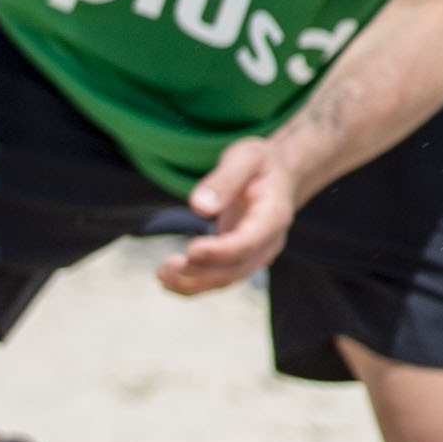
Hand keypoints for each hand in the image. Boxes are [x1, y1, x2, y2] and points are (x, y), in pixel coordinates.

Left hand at [159, 138, 306, 293]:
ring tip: (162, 275)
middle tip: (168, 265)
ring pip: (228, 278)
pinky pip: (221, 278)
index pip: (249, 242)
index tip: (191, 249)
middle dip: (201, 271)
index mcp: (274, 215)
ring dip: (194, 283)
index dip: (221, 250)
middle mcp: (269, 241)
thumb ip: (224, 180)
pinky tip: (169, 280)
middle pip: (237, 267)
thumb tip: (199, 206)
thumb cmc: (261, 164)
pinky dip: (195, 284)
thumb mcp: (245, 158)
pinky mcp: (243, 259)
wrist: (280, 175)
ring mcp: (257, 254)